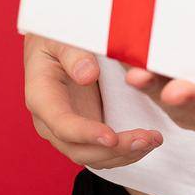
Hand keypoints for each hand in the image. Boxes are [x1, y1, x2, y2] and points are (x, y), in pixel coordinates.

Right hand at [23, 33, 163, 168]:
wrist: (51, 44)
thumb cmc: (55, 38)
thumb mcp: (59, 38)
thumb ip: (73, 55)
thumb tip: (87, 75)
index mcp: (41, 96)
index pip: (62, 124)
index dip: (86, 134)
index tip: (112, 137)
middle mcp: (50, 121)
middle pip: (79, 149)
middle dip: (114, 150)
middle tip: (146, 139)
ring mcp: (67, 130)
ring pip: (92, 156)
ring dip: (124, 154)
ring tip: (153, 140)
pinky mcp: (84, 131)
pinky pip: (101, 152)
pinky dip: (124, 152)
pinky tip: (146, 142)